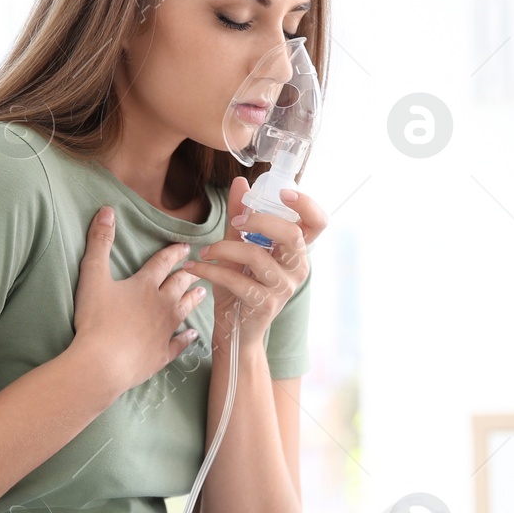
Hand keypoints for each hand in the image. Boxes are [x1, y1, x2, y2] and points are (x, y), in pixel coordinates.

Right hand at [69, 205, 206, 394]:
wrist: (104, 362)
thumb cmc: (96, 319)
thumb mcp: (92, 275)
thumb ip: (99, 242)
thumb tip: (107, 210)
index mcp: (145, 285)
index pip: (163, 263)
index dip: (173, 253)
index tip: (185, 247)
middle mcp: (162, 304)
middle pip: (179, 285)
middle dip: (188, 274)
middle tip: (198, 268)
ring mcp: (165, 330)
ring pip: (185, 309)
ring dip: (193, 299)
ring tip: (202, 292)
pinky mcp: (163, 353)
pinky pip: (179, 343)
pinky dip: (187, 337)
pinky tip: (193, 334)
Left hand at [185, 176, 325, 351]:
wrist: (234, 330)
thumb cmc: (240, 285)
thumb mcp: (239, 247)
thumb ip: (241, 216)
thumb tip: (240, 183)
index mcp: (297, 250)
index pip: (318, 222)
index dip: (306, 204)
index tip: (281, 193)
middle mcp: (298, 267)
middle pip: (291, 234)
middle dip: (258, 220)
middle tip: (234, 222)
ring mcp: (284, 288)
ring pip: (256, 255)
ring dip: (224, 248)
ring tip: (205, 251)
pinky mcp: (265, 304)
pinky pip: (237, 280)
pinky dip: (211, 270)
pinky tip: (195, 267)